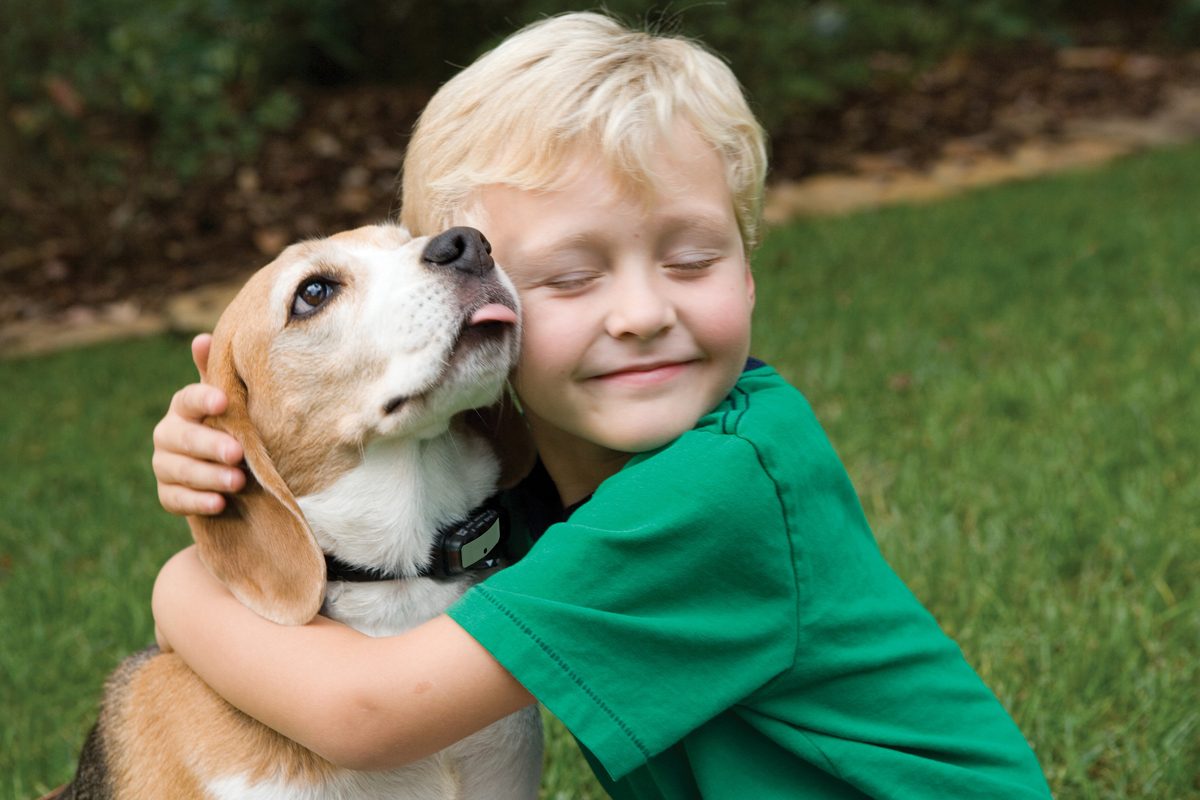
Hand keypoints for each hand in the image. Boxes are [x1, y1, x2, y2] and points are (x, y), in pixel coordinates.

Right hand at [152, 334, 245, 514]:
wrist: (228, 471)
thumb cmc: (230, 427)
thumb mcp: (229, 403)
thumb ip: (218, 375)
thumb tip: (203, 338)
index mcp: (184, 407)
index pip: (188, 399)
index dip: (203, 399)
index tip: (223, 401)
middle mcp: (168, 434)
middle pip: (183, 438)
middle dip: (210, 445)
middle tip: (237, 452)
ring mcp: (165, 465)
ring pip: (180, 470)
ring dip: (209, 476)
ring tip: (237, 481)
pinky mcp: (168, 494)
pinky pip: (176, 499)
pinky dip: (197, 502)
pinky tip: (218, 503)